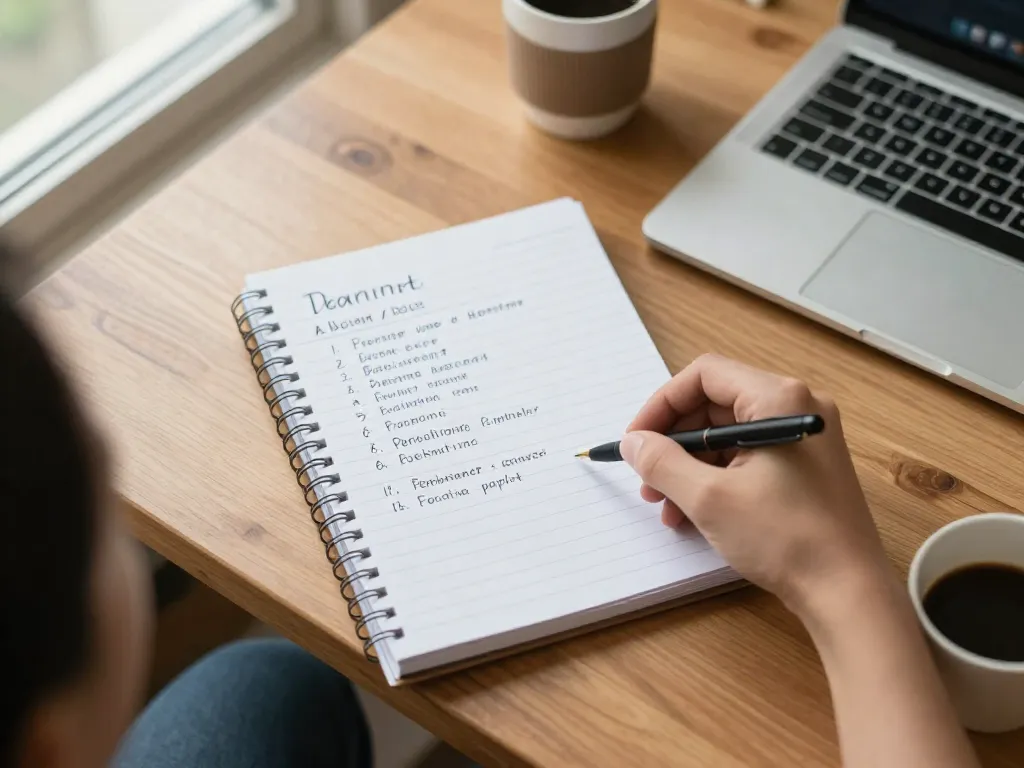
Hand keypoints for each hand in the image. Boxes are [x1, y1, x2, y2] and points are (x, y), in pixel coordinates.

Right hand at [620, 354, 892, 617]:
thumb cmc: (787, 539)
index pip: (704, 376)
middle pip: (715, 404)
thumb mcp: (709, 498)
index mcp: (778, 399)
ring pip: (728, 435)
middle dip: (674, 442)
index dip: (662, 405)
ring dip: (690, 466)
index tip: (637, 441)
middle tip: (647, 479)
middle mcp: (796, 407)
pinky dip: (716, 479)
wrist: (848, 593)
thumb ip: (663, 462)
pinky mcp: (806, 467)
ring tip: (666, 506)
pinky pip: (748, 457)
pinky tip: (693, 514)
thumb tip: (635, 443)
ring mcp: (804, 437)